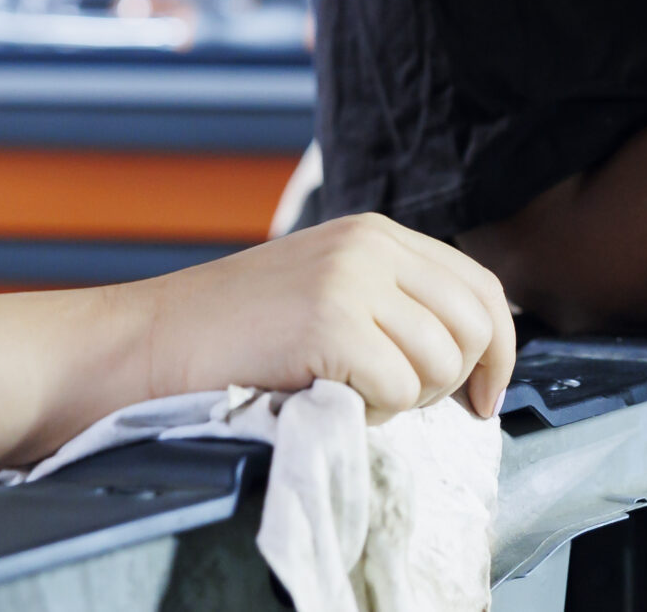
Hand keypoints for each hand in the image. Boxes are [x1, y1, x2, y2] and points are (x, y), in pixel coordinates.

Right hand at [138, 214, 516, 424]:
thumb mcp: (325, 290)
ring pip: (441, 362)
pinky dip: (369, 414)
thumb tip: (471, 349)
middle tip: (406, 401)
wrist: (146, 343)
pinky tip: (324, 398)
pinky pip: (399, 391)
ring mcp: (350, 280)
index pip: (480, 285)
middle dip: (455, 380)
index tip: (482, 396)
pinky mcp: (330, 323)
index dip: (499, 347)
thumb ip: (391, 300)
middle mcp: (370, 244)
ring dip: (405, 400)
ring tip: (349, 393)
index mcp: (374, 232)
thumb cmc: (231, 335)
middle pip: (477, 324)